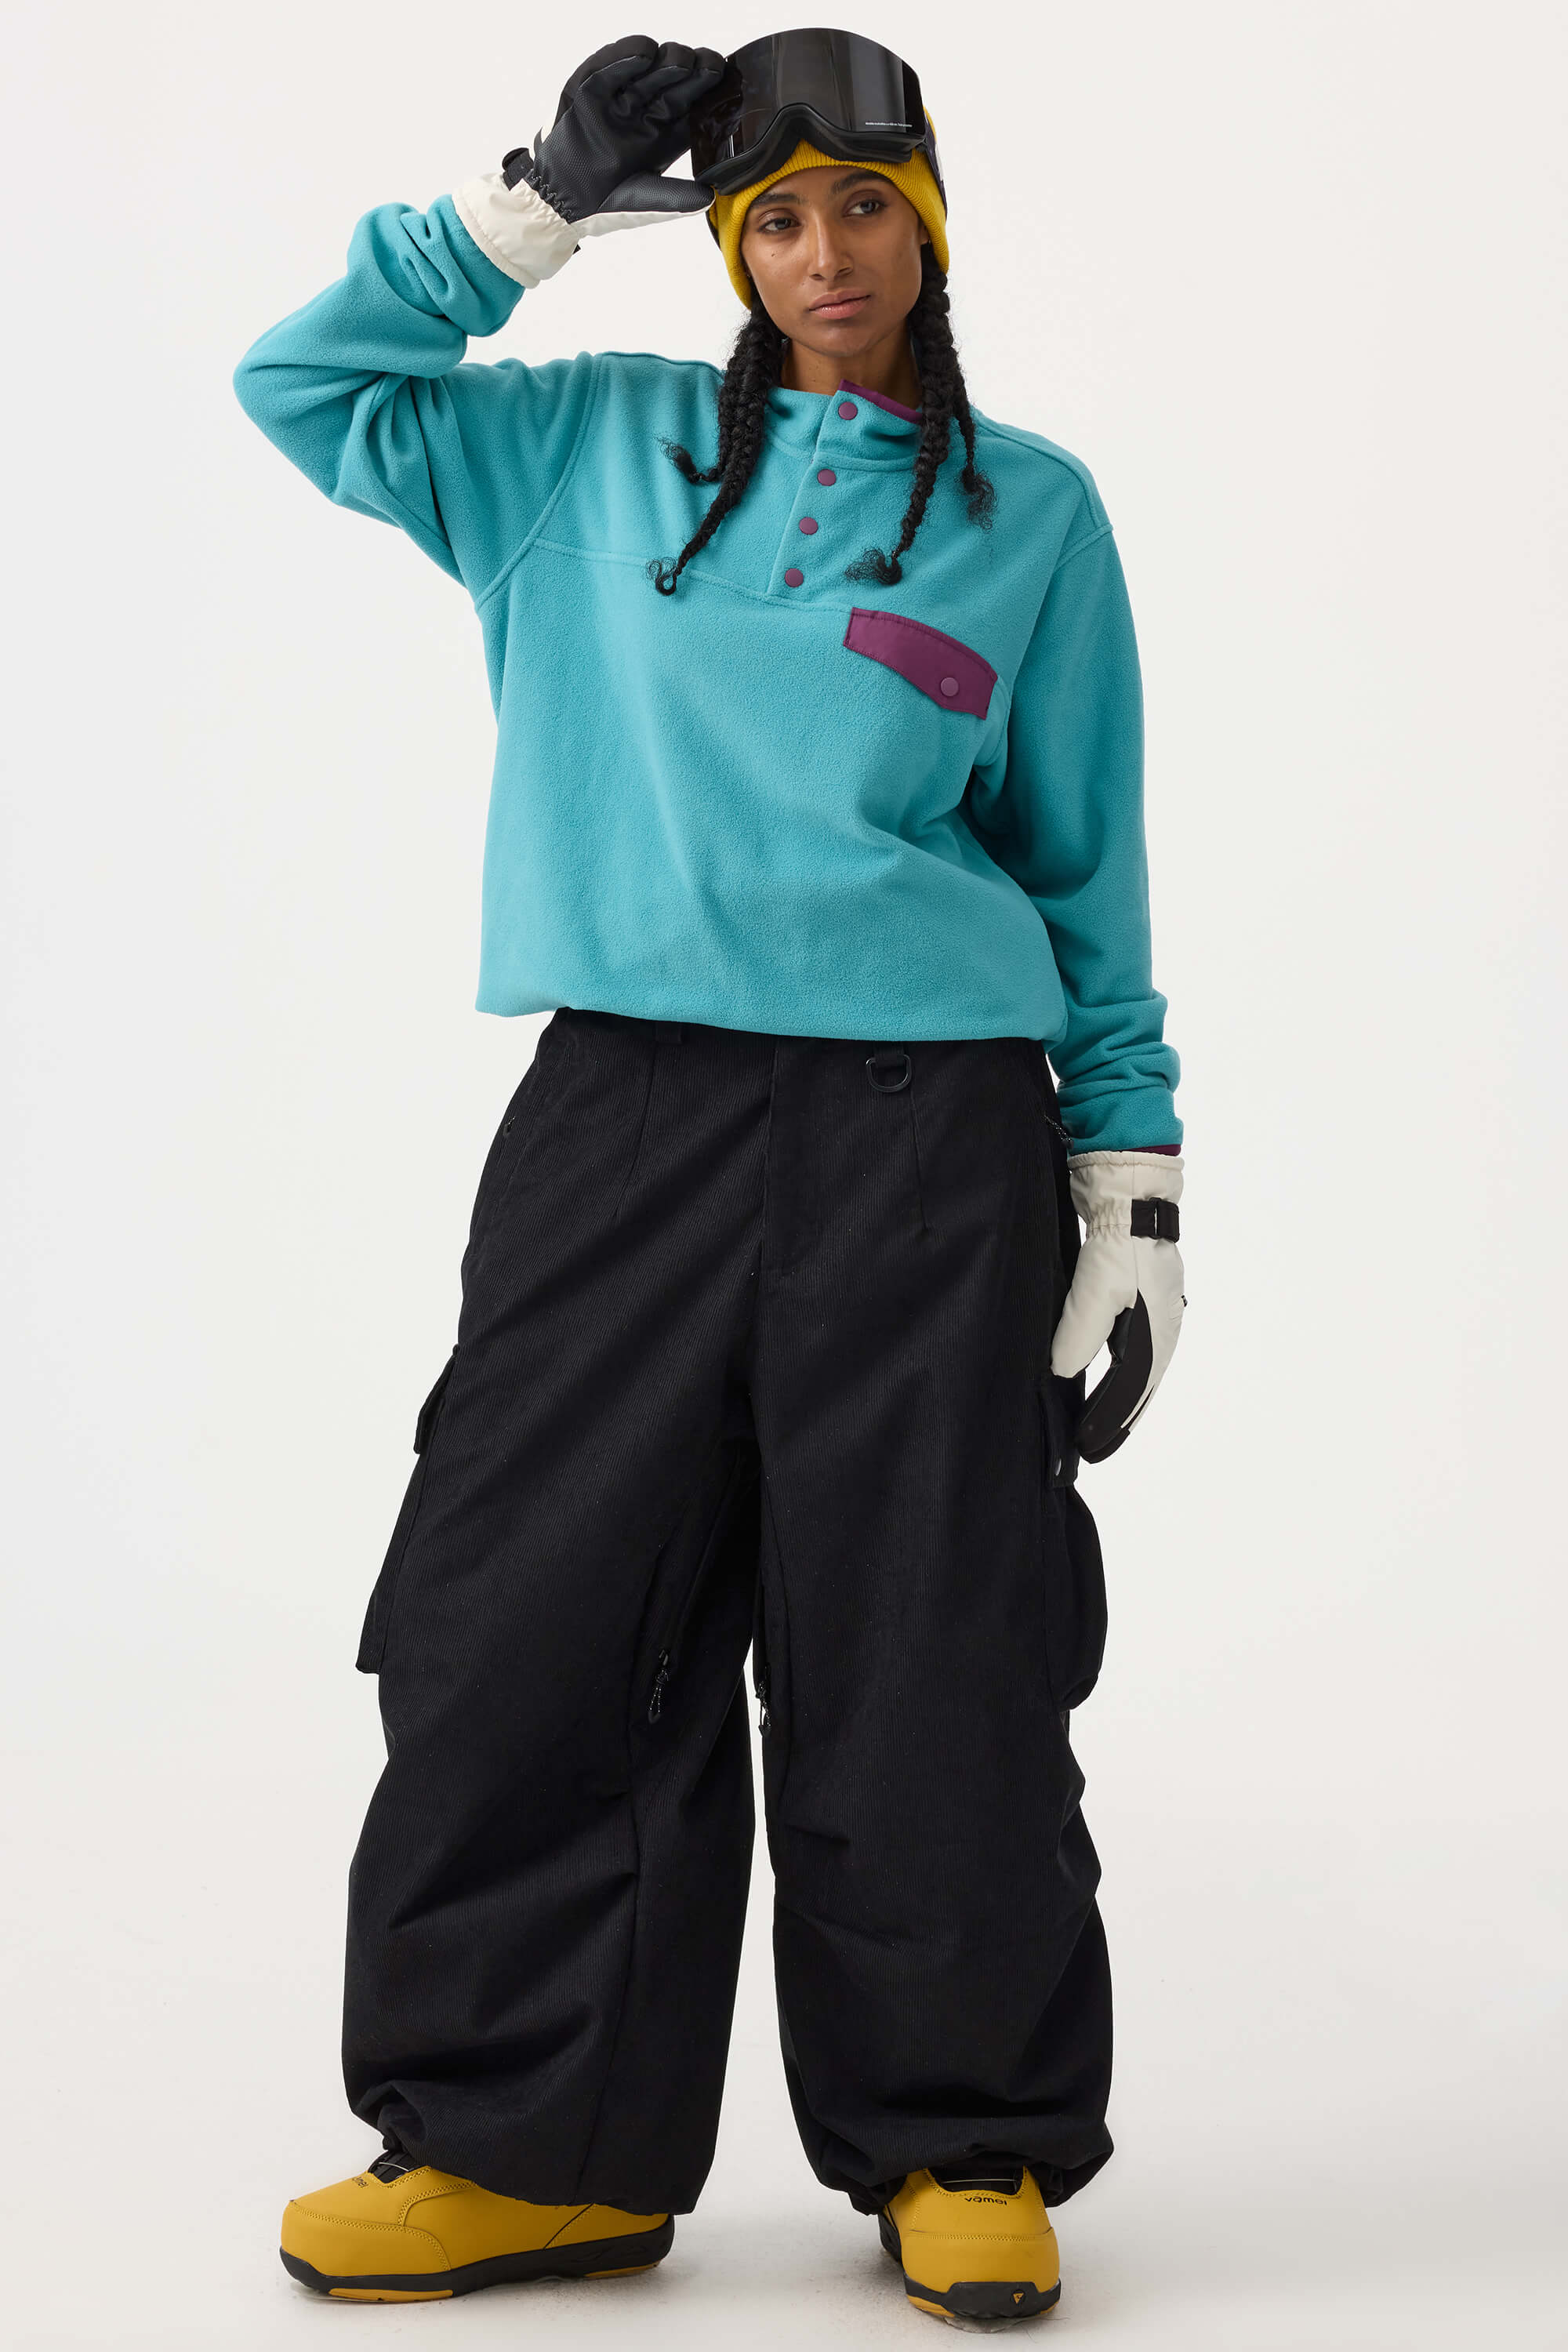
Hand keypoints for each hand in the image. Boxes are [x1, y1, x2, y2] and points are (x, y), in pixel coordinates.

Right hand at [508, 36, 725, 224]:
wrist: (559, 201)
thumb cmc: (603, 203)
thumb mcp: (645, 201)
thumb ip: (675, 198)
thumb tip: (709, 197)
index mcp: (663, 136)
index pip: (692, 109)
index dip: (709, 95)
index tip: (726, 85)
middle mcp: (644, 113)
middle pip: (675, 83)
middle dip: (694, 71)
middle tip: (710, 63)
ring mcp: (619, 99)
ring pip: (648, 71)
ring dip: (666, 61)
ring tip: (680, 58)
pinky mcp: (590, 90)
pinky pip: (609, 68)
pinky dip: (625, 57)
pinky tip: (644, 50)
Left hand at [1050, 1152, 1184, 1461]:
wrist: (1129, 1184)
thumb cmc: (1121, 1235)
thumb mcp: (1097, 1286)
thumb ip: (1080, 1331)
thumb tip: (1063, 1371)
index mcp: (1159, 1327)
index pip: (1133, 1389)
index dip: (1109, 1421)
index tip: (1087, 1447)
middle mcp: (1161, 1321)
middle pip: (1138, 1382)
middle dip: (1115, 1416)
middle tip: (1092, 1448)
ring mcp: (1151, 1305)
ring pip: (1133, 1363)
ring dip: (1115, 1393)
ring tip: (1095, 1421)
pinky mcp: (1135, 1288)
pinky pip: (1124, 1340)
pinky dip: (1113, 1364)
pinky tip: (1097, 1368)